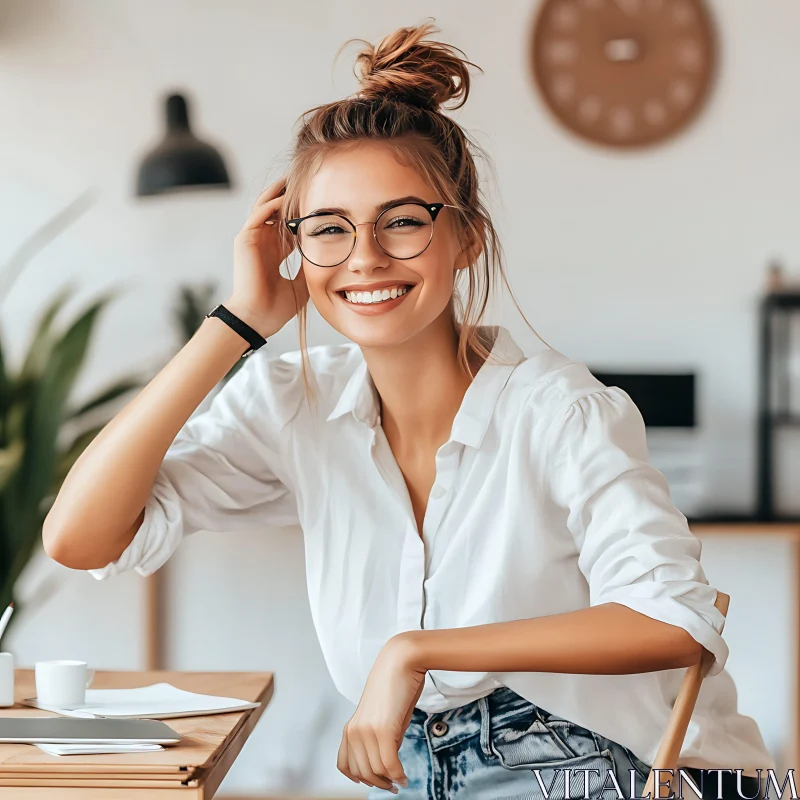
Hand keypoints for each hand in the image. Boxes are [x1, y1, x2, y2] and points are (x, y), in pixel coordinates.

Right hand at [226, 176, 308, 337]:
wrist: (257, 318)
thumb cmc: (276, 307)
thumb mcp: (301, 284)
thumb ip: (311, 268)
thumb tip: (330, 260)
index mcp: (274, 253)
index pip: (289, 225)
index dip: (304, 213)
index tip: (322, 201)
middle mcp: (263, 242)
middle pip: (277, 210)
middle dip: (292, 195)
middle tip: (310, 179)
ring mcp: (252, 239)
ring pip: (266, 206)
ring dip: (280, 192)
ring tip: (296, 177)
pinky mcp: (245, 239)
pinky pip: (259, 213)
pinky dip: (272, 203)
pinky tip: (286, 195)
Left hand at [337, 635, 425, 793]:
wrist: (401, 661)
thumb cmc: (395, 686)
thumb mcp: (382, 717)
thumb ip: (379, 739)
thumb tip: (387, 762)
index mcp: (350, 728)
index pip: (345, 765)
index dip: (360, 778)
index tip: (374, 781)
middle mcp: (354, 731)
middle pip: (363, 772)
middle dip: (379, 782)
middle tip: (393, 785)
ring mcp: (367, 731)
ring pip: (377, 770)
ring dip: (390, 780)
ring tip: (400, 780)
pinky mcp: (383, 730)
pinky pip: (390, 764)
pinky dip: (398, 774)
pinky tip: (404, 776)